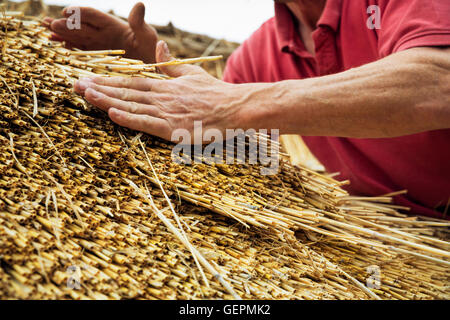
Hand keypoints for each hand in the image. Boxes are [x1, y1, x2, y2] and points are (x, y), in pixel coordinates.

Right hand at [43, 2, 157, 62]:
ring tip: (47, 31)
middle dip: (65, 25)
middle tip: (50, 24)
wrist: (156, 69)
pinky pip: (82, 50)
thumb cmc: (153, 51)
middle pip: (81, 26)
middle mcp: (103, 34)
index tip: (66, 13)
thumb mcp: (148, 36)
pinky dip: (70, 48)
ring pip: (78, 37)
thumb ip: (140, 23)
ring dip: (63, 34)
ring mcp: (100, 45)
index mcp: (113, 25)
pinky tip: (60, 46)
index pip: (92, 15)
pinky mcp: (99, 57)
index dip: (79, 13)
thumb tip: (139, 4)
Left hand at [74, 41, 249, 141]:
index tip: (87, 78)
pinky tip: (112, 114)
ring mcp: (167, 113)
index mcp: (164, 86)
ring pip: (132, 106)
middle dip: (99, 88)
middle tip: (74, 85)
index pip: (130, 82)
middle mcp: (161, 97)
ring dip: (107, 101)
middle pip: (125, 92)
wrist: (235, 107)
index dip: (108, 80)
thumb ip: (171, 65)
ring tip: (85, 95)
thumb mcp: (192, 73)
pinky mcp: (174, 128)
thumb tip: (159, 47)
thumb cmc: (216, 92)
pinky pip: (148, 123)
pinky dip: (130, 119)